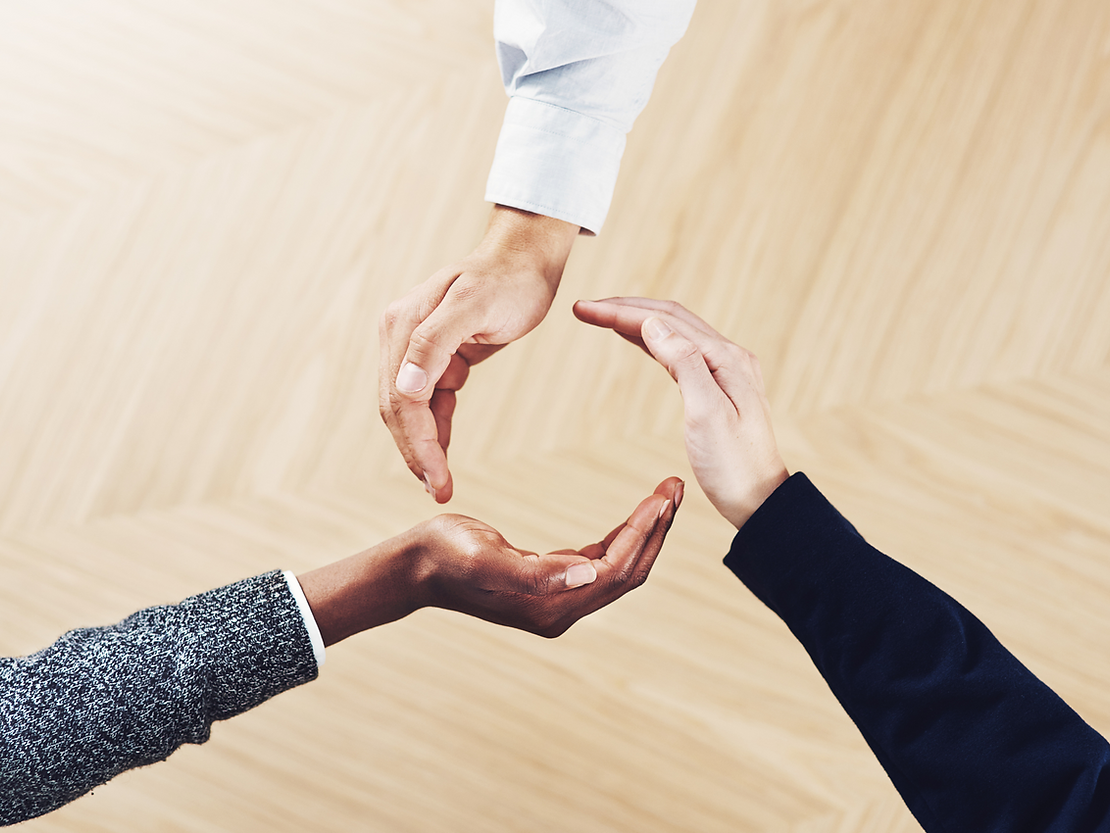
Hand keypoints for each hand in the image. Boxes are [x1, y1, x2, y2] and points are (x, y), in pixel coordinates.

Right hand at [379, 206, 579, 503]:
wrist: (526, 257)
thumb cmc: (508, 279)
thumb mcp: (476, 305)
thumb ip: (434, 342)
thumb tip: (404, 389)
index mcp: (403, 325)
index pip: (402, 399)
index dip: (417, 444)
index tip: (438, 481)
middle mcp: (400, 336)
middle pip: (398, 408)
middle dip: (417, 453)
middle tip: (439, 491)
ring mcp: (415, 346)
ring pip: (411, 410)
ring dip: (423, 446)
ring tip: (440, 484)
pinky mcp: (437, 354)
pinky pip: (430, 401)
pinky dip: (436, 428)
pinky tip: (443, 453)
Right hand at [418, 476, 681, 636]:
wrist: (417, 567)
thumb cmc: (445, 555)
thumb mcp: (484, 559)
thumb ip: (535, 573)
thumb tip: (588, 574)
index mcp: (550, 607)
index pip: (614, 571)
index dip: (642, 535)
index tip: (661, 497)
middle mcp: (560, 610)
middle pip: (626, 573)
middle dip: (654, 531)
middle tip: (673, 488)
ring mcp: (557, 601)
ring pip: (618, 568)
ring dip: (643, 533)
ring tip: (663, 496)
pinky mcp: (551, 585)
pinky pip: (599, 563)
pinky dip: (621, 538)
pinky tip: (632, 517)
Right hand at [574, 298, 787, 528]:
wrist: (760, 502)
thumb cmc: (734, 466)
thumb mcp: (707, 415)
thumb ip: (683, 364)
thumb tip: (654, 324)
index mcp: (726, 359)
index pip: (666, 320)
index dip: (622, 311)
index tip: (583, 308)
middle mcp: (728, 357)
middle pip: (669, 318)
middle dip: (624, 309)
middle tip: (583, 308)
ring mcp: (724, 371)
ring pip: (673, 332)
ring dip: (636, 321)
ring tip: (599, 316)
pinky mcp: (716, 388)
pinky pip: (680, 353)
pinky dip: (652, 342)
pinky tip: (635, 339)